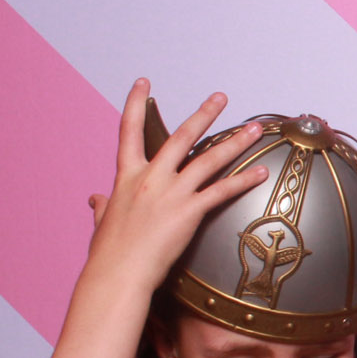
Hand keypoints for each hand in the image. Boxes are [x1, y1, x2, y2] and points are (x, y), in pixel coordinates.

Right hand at [80, 80, 270, 296]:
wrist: (118, 273)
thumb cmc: (109, 254)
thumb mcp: (103, 223)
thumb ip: (103, 207)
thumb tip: (95, 200)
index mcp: (127, 177)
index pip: (129, 131)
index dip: (136, 104)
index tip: (143, 84)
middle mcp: (150, 178)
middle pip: (181, 137)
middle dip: (203, 114)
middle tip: (220, 98)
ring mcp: (171, 193)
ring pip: (208, 159)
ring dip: (234, 143)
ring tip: (253, 130)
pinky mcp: (188, 212)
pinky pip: (222, 191)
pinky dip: (243, 181)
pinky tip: (260, 173)